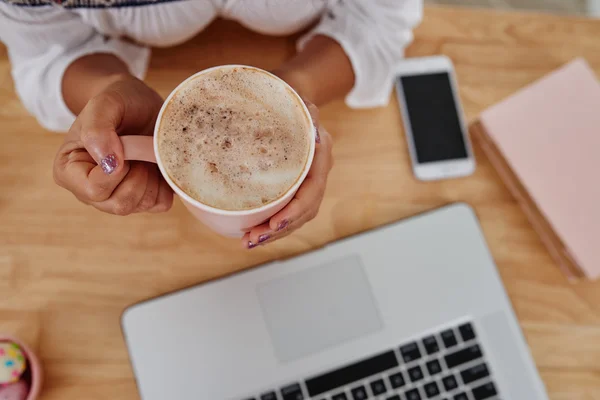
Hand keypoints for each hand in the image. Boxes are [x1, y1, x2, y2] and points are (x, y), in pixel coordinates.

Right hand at [53, 77, 173, 214]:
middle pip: (120, 204)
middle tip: (136, 148)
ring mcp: (118, 199)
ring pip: (143, 204)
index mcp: (69, 173)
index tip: (123, 147)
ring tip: (144, 152)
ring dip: (151, 175)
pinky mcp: (145, 199)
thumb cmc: (117, 103)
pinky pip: (162, 202)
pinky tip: (155, 163)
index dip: (115, 172)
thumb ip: (98, 130)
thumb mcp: (103, 104)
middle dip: (137, 174)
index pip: (93, 191)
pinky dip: (165, 182)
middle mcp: (91, 193)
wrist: (139, 104)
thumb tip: (109, 163)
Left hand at [242, 101, 332, 247]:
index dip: (294, 210)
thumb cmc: (287, 97)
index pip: (312, 190)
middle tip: (253, 239)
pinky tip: (253, 233)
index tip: (274, 223)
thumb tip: (313, 120)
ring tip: (248, 242)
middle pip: (304, 210)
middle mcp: (317, 171)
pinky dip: (272, 225)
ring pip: (296, 216)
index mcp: (320, 153)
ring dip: (274, 233)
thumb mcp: (293, 97)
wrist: (289, 98)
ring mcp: (307, 181)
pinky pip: (288, 211)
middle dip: (279, 229)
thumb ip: (305, 108)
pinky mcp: (295, 187)